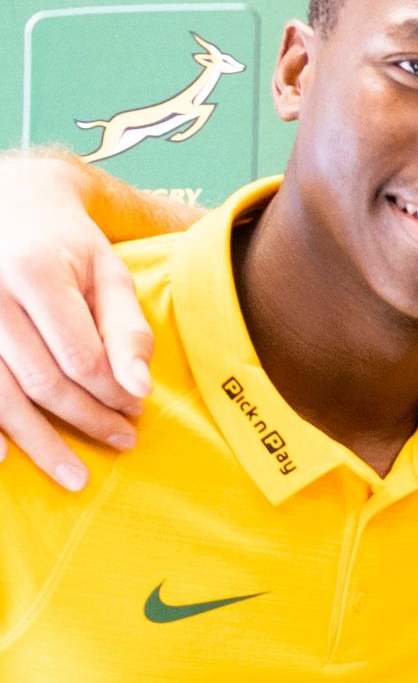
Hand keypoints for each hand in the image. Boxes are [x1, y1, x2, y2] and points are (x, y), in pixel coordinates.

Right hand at [0, 159, 152, 488]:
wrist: (9, 207)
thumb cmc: (68, 247)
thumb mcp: (110, 274)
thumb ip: (127, 329)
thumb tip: (139, 391)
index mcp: (37, 273)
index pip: (81, 355)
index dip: (112, 392)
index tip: (138, 411)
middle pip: (42, 380)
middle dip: (85, 419)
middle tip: (121, 441)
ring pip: (1, 395)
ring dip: (39, 440)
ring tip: (74, 475)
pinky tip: (4, 458)